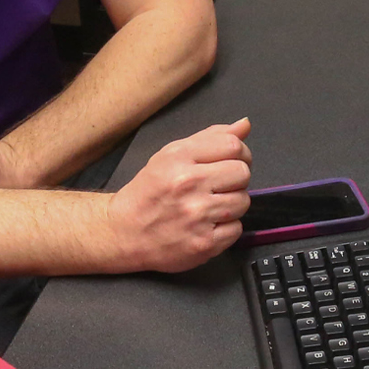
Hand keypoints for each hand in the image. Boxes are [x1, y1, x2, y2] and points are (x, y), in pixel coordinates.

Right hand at [106, 118, 252, 272]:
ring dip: (232, 204)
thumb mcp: (170, 155)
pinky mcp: (204, 243)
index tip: (232, 161)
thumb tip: (245, 125)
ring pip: (243, 201)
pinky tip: (207, 225)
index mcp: (179, 157)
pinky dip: (226, 228)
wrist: (124, 232)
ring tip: (210, 206)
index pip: (233, 146)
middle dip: (235, 179)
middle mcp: (188, 183)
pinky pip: (237, 229)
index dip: (240, 153)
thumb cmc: (149, 192)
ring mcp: (197, 216)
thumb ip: (209, 138)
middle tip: (217, 186)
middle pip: (242, 173)